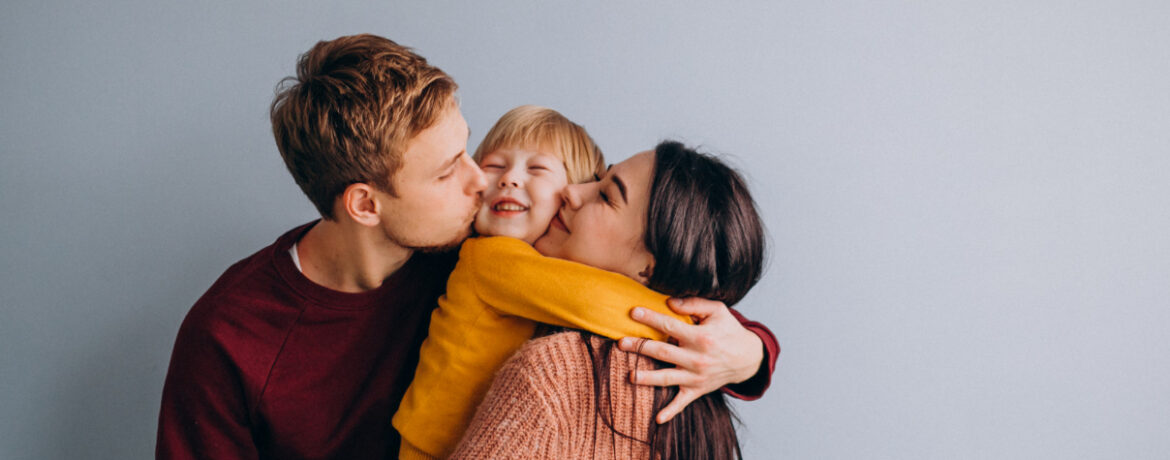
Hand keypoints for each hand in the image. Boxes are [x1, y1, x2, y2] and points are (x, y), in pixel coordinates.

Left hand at [618, 297, 763, 423]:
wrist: (748, 358)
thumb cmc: (729, 330)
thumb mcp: (717, 311)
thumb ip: (693, 305)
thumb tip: (669, 302)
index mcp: (700, 337)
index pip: (669, 326)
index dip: (650, 318)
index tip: (633, 312)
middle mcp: (697, 358)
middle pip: (662, 352)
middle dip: (640, 347)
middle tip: (621, 343)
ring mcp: (696, 376)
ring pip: (667, 378)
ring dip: (647, 379)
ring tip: (630, 376)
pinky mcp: (697, 389)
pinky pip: (683, 403)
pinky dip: (671, 412)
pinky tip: (657, 419)